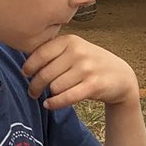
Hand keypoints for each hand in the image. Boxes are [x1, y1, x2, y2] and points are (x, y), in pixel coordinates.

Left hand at [23, 33, 139, 110]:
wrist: (121, 76)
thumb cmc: (91, 63)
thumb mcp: (75, 50)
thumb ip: (53, 52)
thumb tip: (24, 63)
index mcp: (70, 40)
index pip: (39, 54)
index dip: (28, 67)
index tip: (25, 74)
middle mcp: (78, 52)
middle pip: (44, 73)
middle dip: (35, 85)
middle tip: (32, 92)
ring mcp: (87, 68)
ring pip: (54, 87)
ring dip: (47, 95)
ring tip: (46, 97)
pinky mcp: (94, 85)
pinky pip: (66, 97)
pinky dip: (54, 103)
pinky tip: (49, 105)